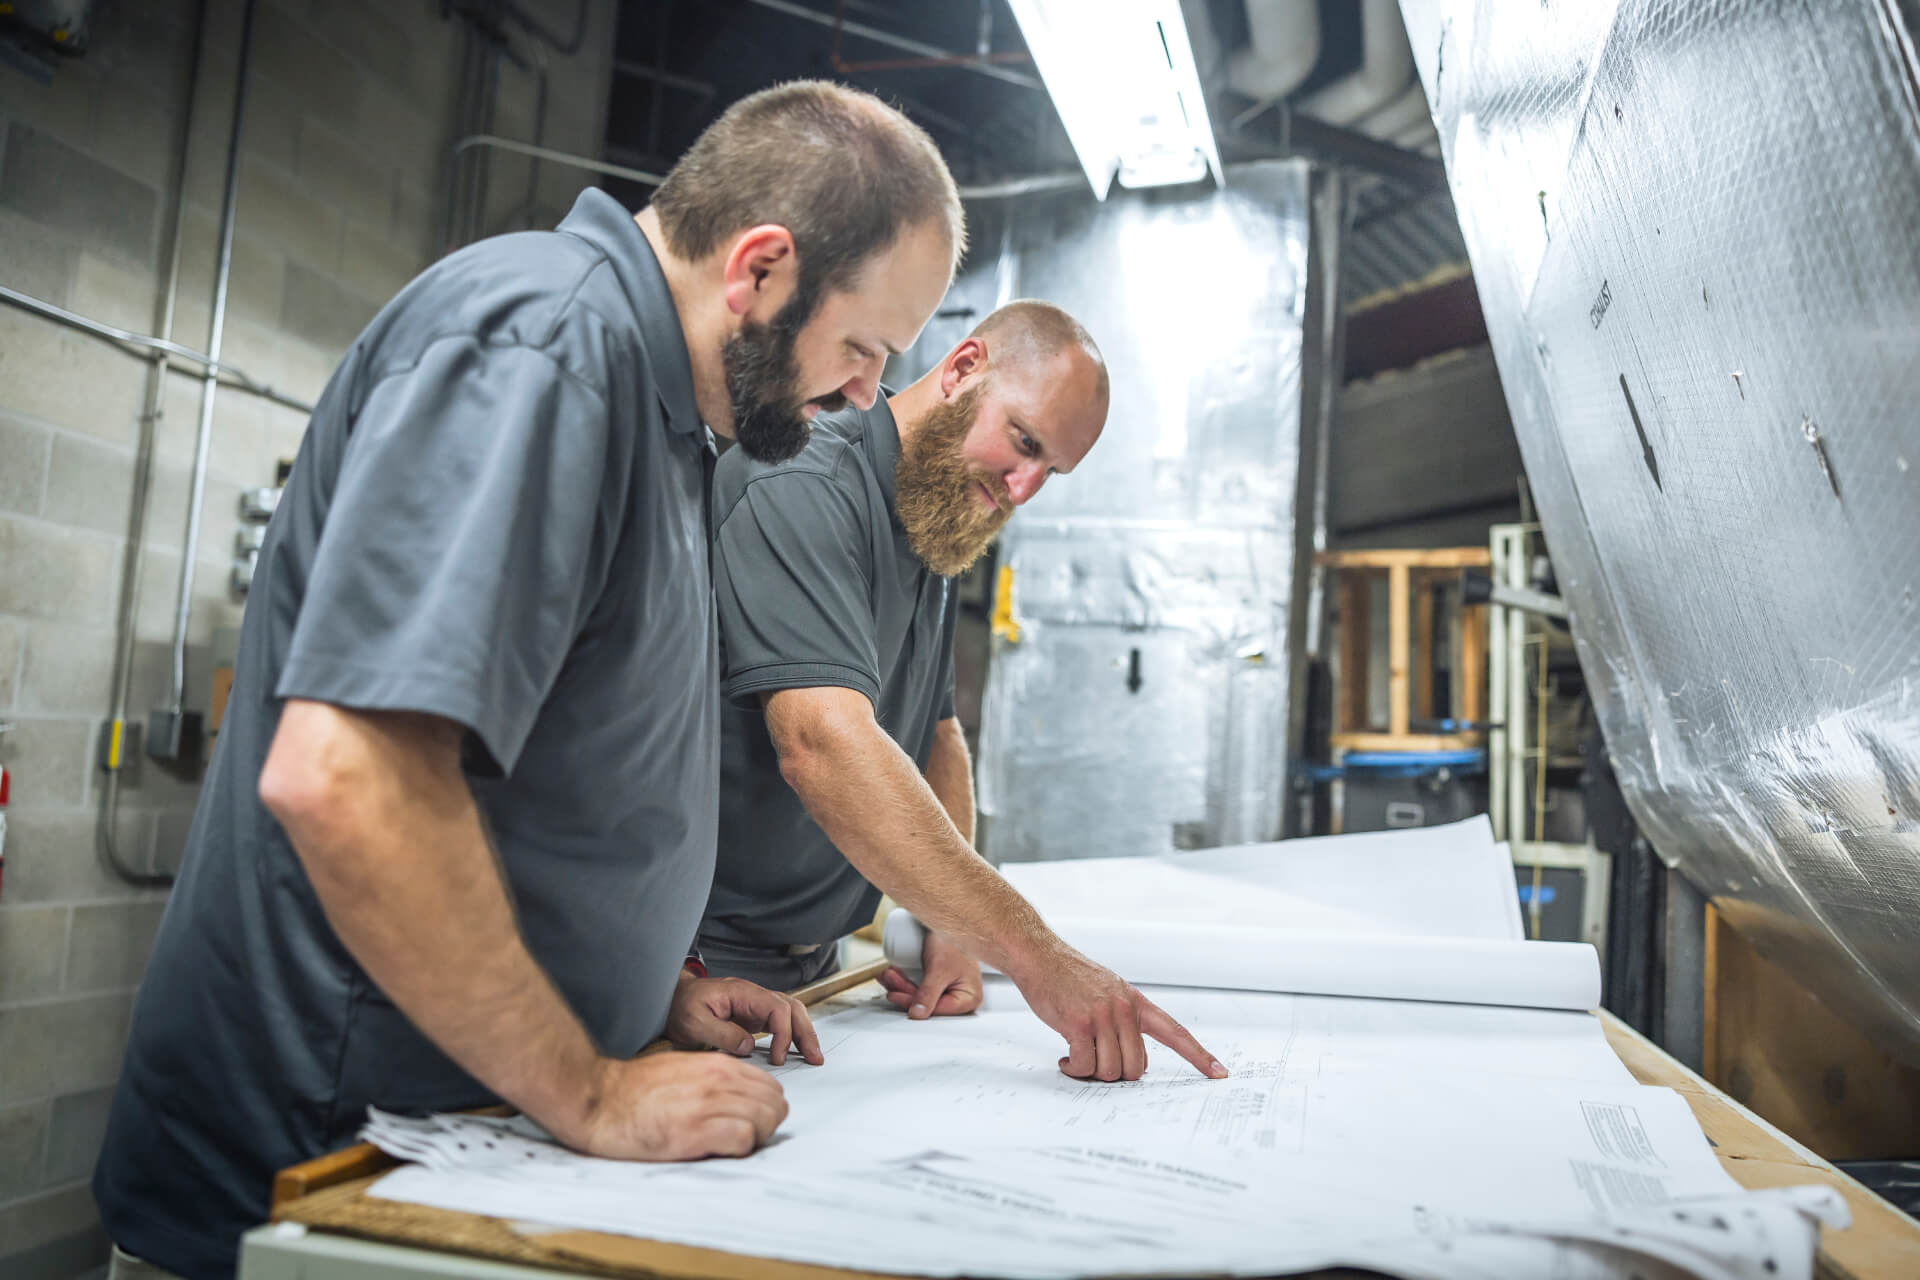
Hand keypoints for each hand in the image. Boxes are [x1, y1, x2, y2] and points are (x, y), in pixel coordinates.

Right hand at [558, 1050, 788, 1159]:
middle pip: (775, 1104)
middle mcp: (718, 1080)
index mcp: (717, 1065)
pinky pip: (744, 1139)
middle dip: (766, 1125)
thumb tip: (737, 1099)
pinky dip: (740, 1149)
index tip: (750, 1121)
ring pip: (766, 1120)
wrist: (599, 1100)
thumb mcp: (683, 1069)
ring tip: (730, 1146)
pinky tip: (718, 1150)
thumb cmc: (634, 1089)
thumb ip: (714, 1080)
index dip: (765, 1108)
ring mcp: (709, 1104)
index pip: (770, 1086)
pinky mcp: (696, 1131)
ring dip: (755, 1138)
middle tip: (745, 1138)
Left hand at [666, 975, 824, 1066]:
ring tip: (812, 1055)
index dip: (783, 1033)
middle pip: (792, 1007)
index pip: (777, 1008)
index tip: (777, 1058)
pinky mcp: (752, 1017)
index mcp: (741, 993)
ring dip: (803, 1033)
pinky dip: (791, 1035)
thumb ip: (722, 1034)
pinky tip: (794, 1051)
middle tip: (815, 1057)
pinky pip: (779, 1023)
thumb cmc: (680, 1007)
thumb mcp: (694, 1023)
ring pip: (790, 1013)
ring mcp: (754, 1005)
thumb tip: (749, 1047)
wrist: (671, 1000)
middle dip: (806, 1032)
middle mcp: (753, 996)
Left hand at [880, 929, 981, 1017]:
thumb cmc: (953, 940)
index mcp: (969, 998)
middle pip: (926, 1003)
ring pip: (920, 995)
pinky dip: (905, 980)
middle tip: (889, 978)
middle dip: (903, 990)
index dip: (913, 1004)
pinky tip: (894, 975)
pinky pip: (920, 987)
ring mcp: (950, 990)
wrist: (950, 920)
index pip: (937, 1010)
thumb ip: (929, 994)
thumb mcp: (939, 969)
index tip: (896, 995)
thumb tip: (918, 1014)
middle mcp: (961, 997)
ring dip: (900, 985)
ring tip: (889, 974)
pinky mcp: (939, 983)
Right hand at [1011, 944, 1227, 1082]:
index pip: (1176, 1032)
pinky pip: (1084, 1065)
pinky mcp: (1078, 1023)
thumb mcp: (1109, 991)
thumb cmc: (1069, 978)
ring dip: (1091, 1072)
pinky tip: (1065, 1058)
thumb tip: (1129, 1057)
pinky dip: (1074, 1069)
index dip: (1199, 1055)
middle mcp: (1124, 1009)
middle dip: (1117, 1075)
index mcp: (1136, 1002)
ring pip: (1111, 1070)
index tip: (1220, 1073)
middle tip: (1096, 1063)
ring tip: (1076, 1058)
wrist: (1039, 956)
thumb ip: (1124, 1020)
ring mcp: (1102, 1016)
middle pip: (1137, 1067)